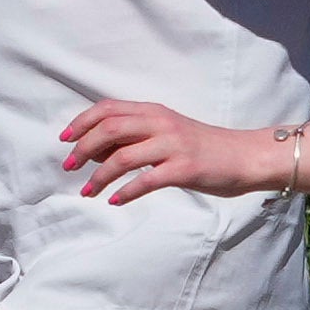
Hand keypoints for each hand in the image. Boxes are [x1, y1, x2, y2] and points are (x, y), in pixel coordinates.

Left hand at [54, 96, 279, 205]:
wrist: (245, 156)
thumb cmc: (203, 148)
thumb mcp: (167, 133)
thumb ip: (136, 136)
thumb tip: (97, 151)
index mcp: (154, 111)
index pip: (108, 108)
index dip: (82, 122)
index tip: (64, 139)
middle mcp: (161, 123)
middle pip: (110, 129)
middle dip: (83, 148)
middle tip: (69, 166)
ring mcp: (173, 145)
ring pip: (123, 157)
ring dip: (99, 176)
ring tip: (87, 191)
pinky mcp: (184, 168)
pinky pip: (146, 180)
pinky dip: (126, 192)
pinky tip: (114, 201)